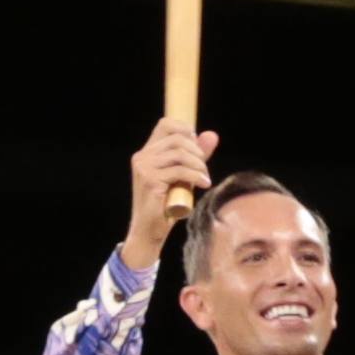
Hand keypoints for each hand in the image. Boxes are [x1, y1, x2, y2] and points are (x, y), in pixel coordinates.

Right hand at [123, 117, 217, 268]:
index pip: (165, 124)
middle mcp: (142, 157)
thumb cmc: (167, 203)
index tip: (197, 147)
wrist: (149, 230)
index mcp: (147, 152)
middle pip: (177, 138)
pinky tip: (204, 183)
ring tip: (205, 177)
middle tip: (204, 167)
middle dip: (197, 151)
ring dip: (199, 164)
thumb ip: (196, 155)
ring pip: (179, 153)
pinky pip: (180, 171)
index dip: (185, 129)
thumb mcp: (184, 175)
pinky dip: (196, 175)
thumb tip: (212, 135)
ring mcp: (144, 168)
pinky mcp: (150, 181)